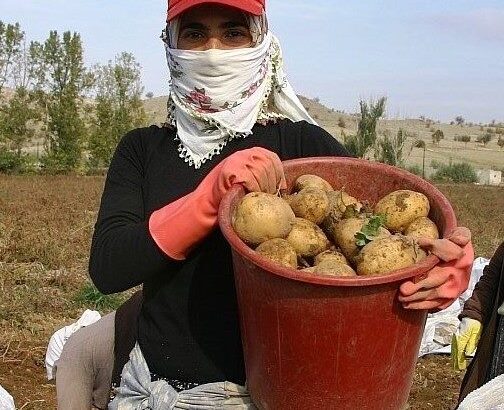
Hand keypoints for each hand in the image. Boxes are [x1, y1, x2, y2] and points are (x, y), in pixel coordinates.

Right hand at [149, 147, 285, 259]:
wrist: (206, 204)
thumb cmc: (228, 196)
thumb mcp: (247, 180)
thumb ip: (261, 176)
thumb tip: (283, 184)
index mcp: (249, 153)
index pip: (272, 158)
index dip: (277, 174)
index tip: (277, 189)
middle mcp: (243, 153)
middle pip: (269, 165)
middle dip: (271, 183)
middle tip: (268, 197)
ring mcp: (237, 160)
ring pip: (262, 172)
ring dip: (263, 187)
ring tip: (258, 198)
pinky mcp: (232, 170)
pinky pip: (252, 180)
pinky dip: (253, 189)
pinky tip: (249, 196)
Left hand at [398, 227, 473, 309]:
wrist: (466, 254)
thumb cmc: (457, 244)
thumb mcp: (458, 235)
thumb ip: (449, 236)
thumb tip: (423, 241)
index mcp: (457, 265)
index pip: (436, 276)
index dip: (420, 283)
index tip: (404, 286)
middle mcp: (457, 280)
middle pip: (433, 291)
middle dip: (415, 294)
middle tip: (400, 295)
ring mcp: (455, 291)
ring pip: (434, 300)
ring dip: (418, 303)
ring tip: (403, 302)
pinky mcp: (453, 298)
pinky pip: (439, 305)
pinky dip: (425, 307)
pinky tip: (412, 307)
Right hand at [451, 317, 481, 369]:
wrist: (472, 315)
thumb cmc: (475, 324)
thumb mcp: (476, 334)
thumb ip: (471, 344)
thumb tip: (467, 353)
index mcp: (461, 338)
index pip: (459, 352)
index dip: (459, 360)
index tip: (459, 367)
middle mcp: (456, 337)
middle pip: (455, 351)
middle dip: (455, 360)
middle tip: (456, 368)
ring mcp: (455, 336)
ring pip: (453, 348)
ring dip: (454, 356)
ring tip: (455, 364)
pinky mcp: (456, 335)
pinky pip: (454, 345)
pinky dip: (454, 351)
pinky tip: (455, 354)